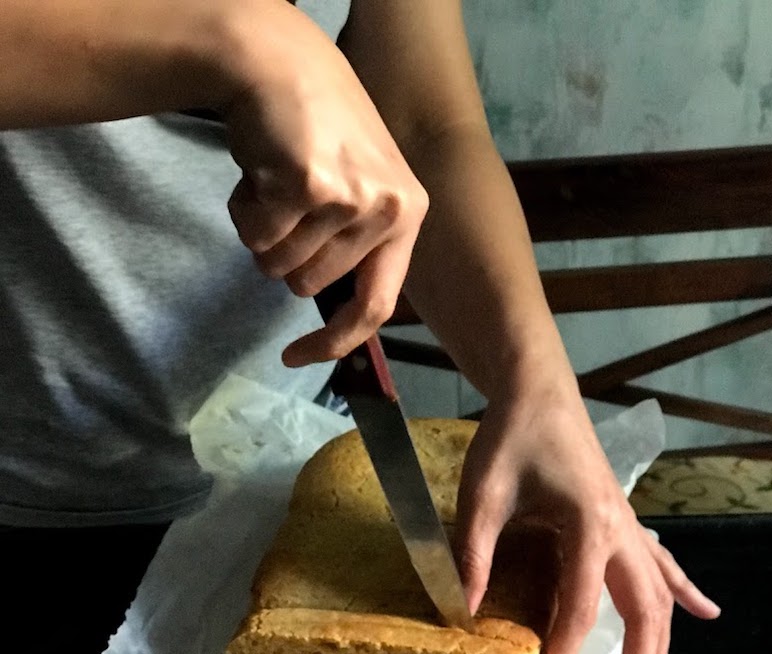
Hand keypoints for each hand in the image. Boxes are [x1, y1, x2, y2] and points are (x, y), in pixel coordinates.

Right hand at [223, 1, 427, 365]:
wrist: (278, 58)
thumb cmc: (316, 124)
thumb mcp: (361, 182)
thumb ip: (358, 241)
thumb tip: (340, 314)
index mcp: (408, 214)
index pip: (375, 306)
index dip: (332, 342)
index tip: (295, 357)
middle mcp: (389, 209)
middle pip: (308, 286)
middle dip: (281, 254)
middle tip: (284, 201)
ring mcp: (350, 198)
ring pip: (277, 264)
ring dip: (260, 231)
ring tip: (274, 180)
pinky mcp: (308, 187)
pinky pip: (255, 235)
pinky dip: (242, 209)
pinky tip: (258, 170)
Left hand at [454, 367, 720, 653]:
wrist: (537, 390)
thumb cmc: (510, 436)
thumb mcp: (482, 494)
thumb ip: (473, 553)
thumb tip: (464, 614)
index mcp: (589, 526)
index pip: (580, 608)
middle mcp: (621, 532)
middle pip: (643, 613)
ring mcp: (629, 527)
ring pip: (659, 598)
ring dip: (662, 648)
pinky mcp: (625, 522)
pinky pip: (662, 566)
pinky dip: (683, 593)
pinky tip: (706, 614)